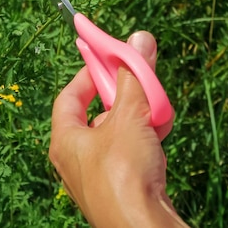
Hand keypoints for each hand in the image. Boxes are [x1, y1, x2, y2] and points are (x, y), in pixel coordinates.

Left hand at [49, 31, 187, 227]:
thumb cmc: (125, 172)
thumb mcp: (129, 114)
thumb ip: (133, 76)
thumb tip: (140, 38)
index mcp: (66, 141)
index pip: (69, 97)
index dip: (87, 75)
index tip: (105, 60)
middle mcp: (77, 160)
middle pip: (97, 114)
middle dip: (120, 95)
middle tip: (137, 81)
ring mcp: (98, 178)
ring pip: (117, 134)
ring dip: (137, 116)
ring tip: (155, 106)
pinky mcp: (121, 189)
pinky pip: (131, 154)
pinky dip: (145, 138)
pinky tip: (161, 129)